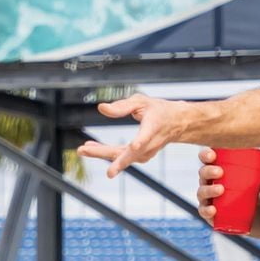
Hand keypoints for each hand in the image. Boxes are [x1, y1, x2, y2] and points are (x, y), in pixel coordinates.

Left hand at [77, 94, 191, 178]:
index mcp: (153, 127)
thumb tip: (101, 108)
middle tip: (84, 150)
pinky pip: (119, 157)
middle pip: (126, 152)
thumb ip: (122, 106)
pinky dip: (105, 153)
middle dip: (104, 152)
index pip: (146, 137)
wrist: (176, 124)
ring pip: (120, 157)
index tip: (134, 145)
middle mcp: (149, 144)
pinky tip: (91, 148)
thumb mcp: (142, 102)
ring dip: (100, 153)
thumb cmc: (158, 110)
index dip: (139, 142)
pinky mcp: (139, 158)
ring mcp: (145, 154)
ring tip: (83, 149)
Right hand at [196, 148, 259, 231]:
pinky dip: (207, 211)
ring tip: (220, 190)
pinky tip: (213, 210)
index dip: (206, 155)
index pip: (207, 159)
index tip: (212, 155)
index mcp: (217, 168)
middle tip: (220, 172)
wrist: (248, 213)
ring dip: (209, 190)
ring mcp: (207, 197)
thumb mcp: (256, 181)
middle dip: (209, 171)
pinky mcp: (209, 213)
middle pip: (203, 173)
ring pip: (202, 192)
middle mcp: (209, 181)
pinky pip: (204, 211)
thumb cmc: (247, 189)